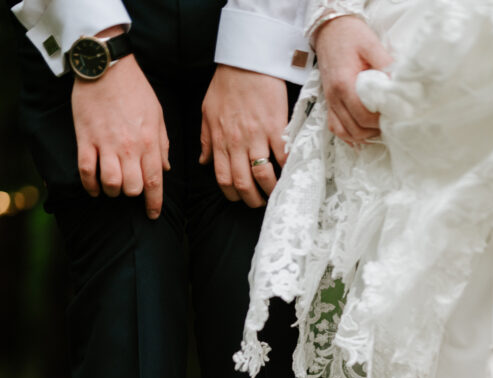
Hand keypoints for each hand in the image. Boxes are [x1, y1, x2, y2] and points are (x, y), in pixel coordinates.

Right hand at [71, 51, 169, 219]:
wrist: (107, 65)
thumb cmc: (135, 89)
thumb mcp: (157, 115)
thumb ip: (162, 144)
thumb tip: (165, 169)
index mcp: (149, 142)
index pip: (154, 182)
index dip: (154, 203)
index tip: (152, 215)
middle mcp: (129, 147)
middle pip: (132, 188)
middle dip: (132, 194)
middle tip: (129, 188)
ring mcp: (106, 143)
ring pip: (110, 183)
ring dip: (112, 190)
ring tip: (112, 185)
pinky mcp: (86, 138)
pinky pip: (86, 171)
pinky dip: (90, 185)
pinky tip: (94, 188)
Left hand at [200, 66, 288, 207]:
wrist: (246, 60)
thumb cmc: (226, 83)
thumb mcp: (207, 111)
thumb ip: (205, 139)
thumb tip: (203, 162)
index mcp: (220, 140)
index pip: (224, 178)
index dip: (233, 194)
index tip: (241, 197)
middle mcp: (236, 142)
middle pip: (243, 183)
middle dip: (252, 199)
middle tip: (260, 201)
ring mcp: (256, 136)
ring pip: (262, 175)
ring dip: (270, 190)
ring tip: (275, 192)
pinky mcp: (275, 127)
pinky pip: (282, 156)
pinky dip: (287, 169)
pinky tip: (289, 174)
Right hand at [314, 16, 391, 145]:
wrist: (330, 29)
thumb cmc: (351, 35)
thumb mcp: (371, 44)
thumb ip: (385, 65)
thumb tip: (400, 86)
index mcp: (343, 84)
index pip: (363, 116)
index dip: (380, 121)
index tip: (394, 115)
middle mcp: (334, 97)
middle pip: (355, 129)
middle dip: (374, 130)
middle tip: (389, 121)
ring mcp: (330, 102)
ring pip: (345, 133)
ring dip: (363, 134)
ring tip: (378, 126)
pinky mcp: (330, 103)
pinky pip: (336, 128)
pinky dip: (349, 134)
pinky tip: (362, 132)